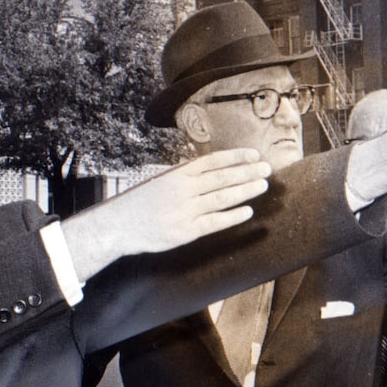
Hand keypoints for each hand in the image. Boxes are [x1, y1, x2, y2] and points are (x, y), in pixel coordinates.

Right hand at [62, 148, 271, 280]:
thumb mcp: (160, 181)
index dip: (236, 157)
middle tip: (268, 169)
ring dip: (245, 191)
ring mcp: (184, 211)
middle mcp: (182, 189)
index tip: (254, 155)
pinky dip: (232, 216)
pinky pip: (214, 222)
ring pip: (222, 198)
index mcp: (176, 174)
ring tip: (263, 185)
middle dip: (247, 172)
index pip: (213, 161)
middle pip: (222, 178)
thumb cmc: (140, 203)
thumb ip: (185, 177)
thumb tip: (214, 170)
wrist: (119, 225)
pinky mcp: (185, 231)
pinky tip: (248, 211)